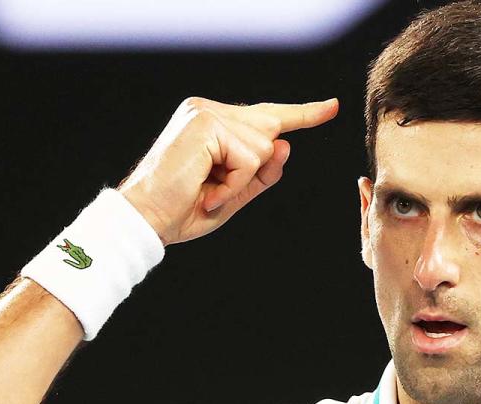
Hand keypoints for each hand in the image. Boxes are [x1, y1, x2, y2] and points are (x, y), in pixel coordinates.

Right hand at [116, 96, 338, 245]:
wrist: (148, 220)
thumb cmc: (186, 209)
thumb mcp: (236, 193)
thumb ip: (263, 172)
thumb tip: (285, 144)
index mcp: (214, 122)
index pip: (268, 116)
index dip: (304, 113)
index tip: (332, 106)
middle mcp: (209, 110)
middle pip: (271, 133)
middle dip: (252, 170)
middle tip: (209, 190)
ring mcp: (207, 112)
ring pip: (263, 148)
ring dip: (240, 182)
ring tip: (207, 192)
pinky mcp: (206, 123)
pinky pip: (249, 158)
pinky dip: (234, 184)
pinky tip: (208, 192)